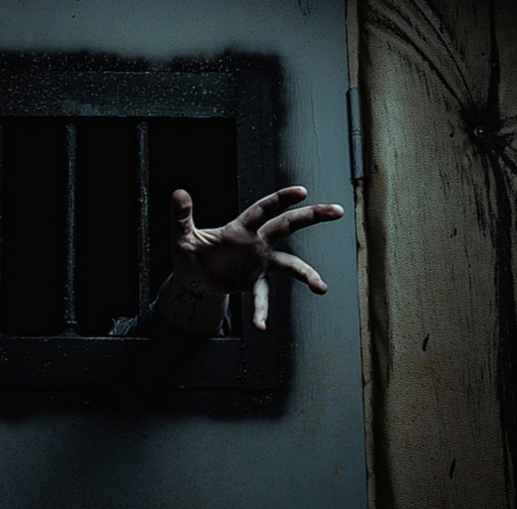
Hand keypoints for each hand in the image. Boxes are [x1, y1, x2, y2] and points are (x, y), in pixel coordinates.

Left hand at [169, 186, 343, 329]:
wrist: (192, 279)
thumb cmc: (190, 253)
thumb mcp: (182, 235)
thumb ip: (181, 215)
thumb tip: (178, 193)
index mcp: (240, 228)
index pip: (263, 210)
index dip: (281, 200)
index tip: (302, 191)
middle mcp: (256, 243)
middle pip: (288, 226)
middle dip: (312, 216)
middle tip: (337, 210)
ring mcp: (259, 263)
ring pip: (290, 265)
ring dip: (306, 275)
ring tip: (321, 288)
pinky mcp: (255, 282)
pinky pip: (263, 297)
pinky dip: (261, 311)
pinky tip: (260, 326)